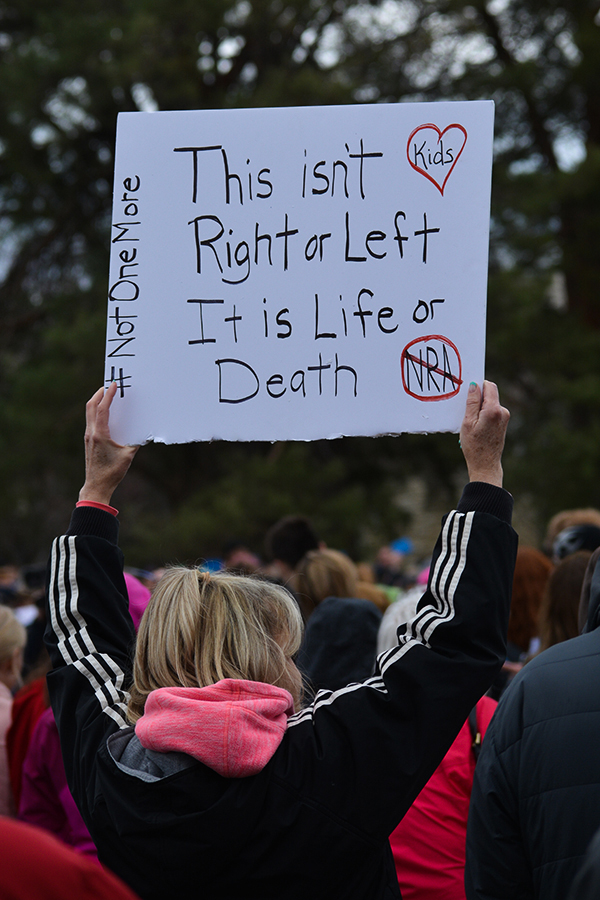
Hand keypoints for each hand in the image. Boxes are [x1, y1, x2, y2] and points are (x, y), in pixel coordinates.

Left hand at [79, 383, 138, 505]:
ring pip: (89, 413)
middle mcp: (91, 433)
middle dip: (99, 393)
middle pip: (91, 406)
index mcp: (100, 434)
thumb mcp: (128, 456)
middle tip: (108, 386)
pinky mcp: (88, 441)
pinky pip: (91, 420)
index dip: (108, 395)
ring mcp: (88, 437)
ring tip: (106, 395)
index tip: (113, 385)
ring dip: (96, 401)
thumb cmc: (112, 472)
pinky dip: (96, 412)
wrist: (96, 486)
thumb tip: (144, 434)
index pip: (103, 409)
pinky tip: (105, 414)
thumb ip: (136, 442)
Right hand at [459, 381, 508, 487]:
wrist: (485, 464)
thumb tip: (474, 385)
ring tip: (471, 423)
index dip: (479, 385)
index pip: (489, 386)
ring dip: (480, 408)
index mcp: (493, 410)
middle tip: (466, 410)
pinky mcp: (503, 423)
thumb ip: (471, 402)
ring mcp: (504, 418)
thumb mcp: (468, 422)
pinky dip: (484, 415)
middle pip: (490, 395)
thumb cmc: (474, 446)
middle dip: (478, 398)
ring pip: (490, 404)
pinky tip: (477, 427)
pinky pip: (492, 412)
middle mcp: (502, 412)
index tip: (468, 391)